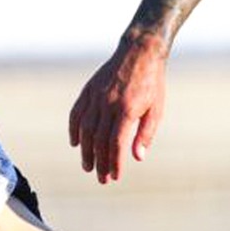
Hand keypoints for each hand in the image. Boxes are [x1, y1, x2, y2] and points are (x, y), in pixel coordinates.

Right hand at [68, 30, 167, 183]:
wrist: (140, 52)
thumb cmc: (152, 83)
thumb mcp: (156, 109)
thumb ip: (146, 134)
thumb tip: (137, 158)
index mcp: (127, 110)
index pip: (116, 143)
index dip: (114, 162)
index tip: (115, 176)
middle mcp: (109, 104)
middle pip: (99, 140)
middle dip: (100, 162)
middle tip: (101, 178)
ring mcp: (96, 96)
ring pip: (86, 130)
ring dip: (85, 151)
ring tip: (88, 166)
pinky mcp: (89, 90)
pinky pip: (77, 113)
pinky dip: (74, 130)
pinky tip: (75, 143)